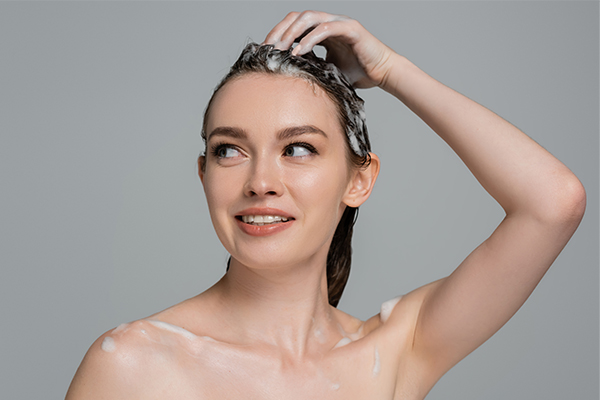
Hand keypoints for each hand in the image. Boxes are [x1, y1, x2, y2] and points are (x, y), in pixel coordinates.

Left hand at [263, 11, 396, 88]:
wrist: (383, 73)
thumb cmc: (358, 73)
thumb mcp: (327, 71)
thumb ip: (311, 68)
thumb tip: (288, 79)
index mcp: (323, 30)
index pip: (295, 25)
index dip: (279, 35)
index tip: (266, 52)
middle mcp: (330, 22)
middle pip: (298, 17)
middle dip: (280, 31)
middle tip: (268, 48)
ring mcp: (340, 23)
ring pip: (309, 18)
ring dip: (292, 32)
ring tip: (281, 49)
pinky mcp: (350, 28)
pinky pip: (325, 29)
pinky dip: (309, 39)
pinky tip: (299, 52)